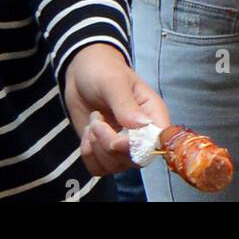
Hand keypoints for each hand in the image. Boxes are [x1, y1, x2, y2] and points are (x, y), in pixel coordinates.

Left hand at [63, 44, 169, 175]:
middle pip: (134, 160)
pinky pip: (98, 168)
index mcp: (153, 115)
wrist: (81, 73)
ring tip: (94, 120)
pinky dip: (88, 153)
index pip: (157, 143)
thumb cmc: (103, 70)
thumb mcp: (114, 81)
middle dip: (109, 144)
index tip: (118, 137)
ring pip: (114, 167)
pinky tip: (88, 132)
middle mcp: (141, 136)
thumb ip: (125, 104)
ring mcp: (123, 147)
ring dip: (96, 146)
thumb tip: (141, 125)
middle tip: (97, 120)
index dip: (137, 147)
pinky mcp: (105, 152)